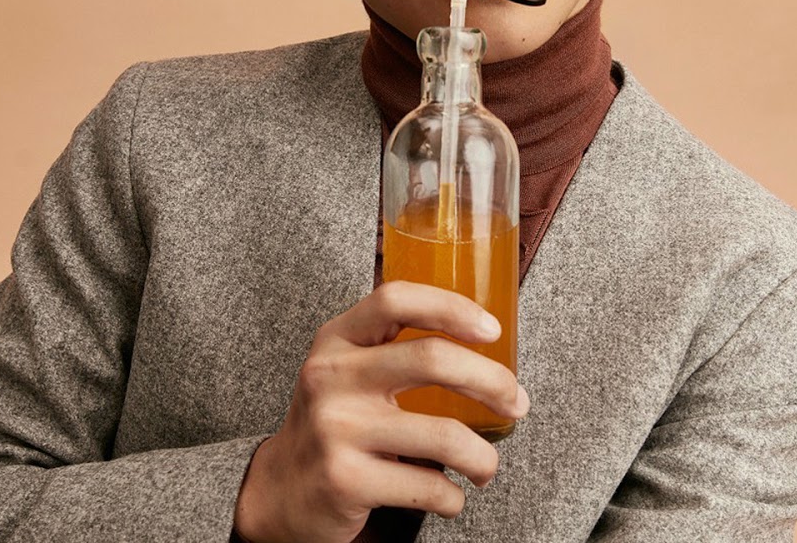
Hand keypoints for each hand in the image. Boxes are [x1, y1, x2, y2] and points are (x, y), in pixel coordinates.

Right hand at [232, 281, 529, 542]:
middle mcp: (331, 377)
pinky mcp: (345, 481)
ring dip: (483, 457)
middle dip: (493, 381)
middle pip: (433, 359)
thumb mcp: (350, 371)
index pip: (395, 299)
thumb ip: (395, 346)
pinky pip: (428, 487)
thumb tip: (487, 346)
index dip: (451, 307)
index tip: (492, 329)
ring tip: (486, 466)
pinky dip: (453, 497)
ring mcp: (336, 429)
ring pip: (444, 434)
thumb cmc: (337, 423)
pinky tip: (451, 495)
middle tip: (516, 402)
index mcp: (337, 340)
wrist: (280, 492)